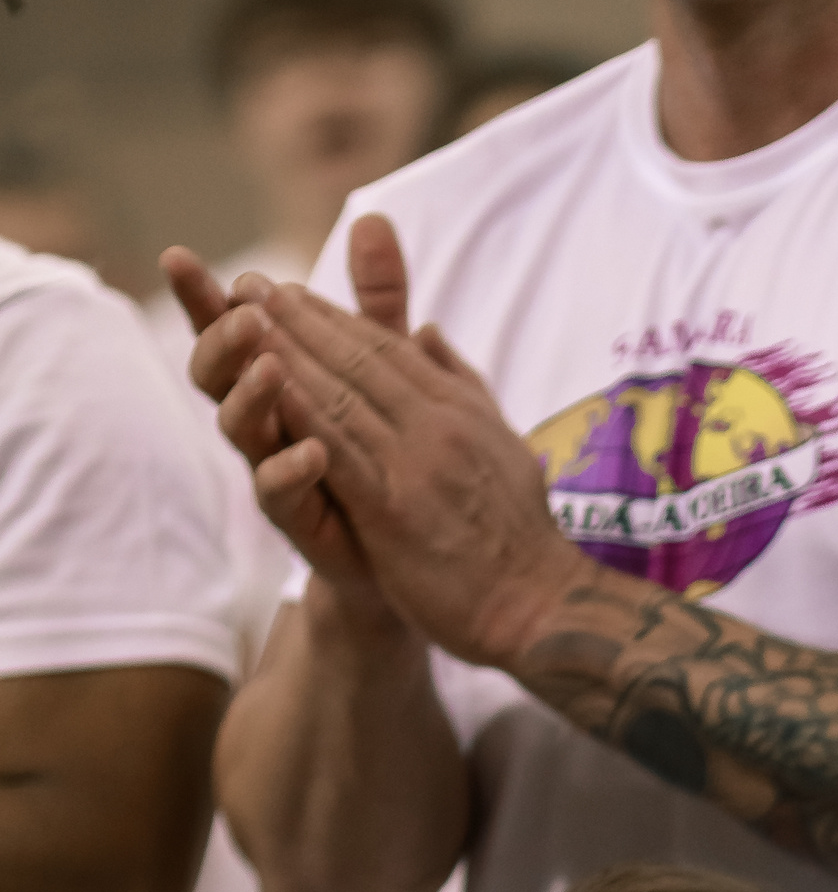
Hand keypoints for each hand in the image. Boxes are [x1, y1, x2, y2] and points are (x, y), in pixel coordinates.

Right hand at [163, 229, 412, 625]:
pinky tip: (313, 450)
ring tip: (269, 364)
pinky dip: (292, 468)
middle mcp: (265, 419)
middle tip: (240, 307)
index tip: (177, 257)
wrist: (410, 548)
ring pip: (240, 426)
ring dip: (250, 393)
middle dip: (220, 336)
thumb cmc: (384, 448)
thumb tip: (372, 216)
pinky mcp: (300, 518)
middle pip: (218, 370)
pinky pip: (280, 492)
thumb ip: (375, 300)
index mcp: (275, 377)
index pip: (231, 326)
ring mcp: (275, 466)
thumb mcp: (386, 364)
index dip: (203, 296)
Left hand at [228, 223, 583, 667]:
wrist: (542, 607)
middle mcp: (439, 424)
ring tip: (241, 319)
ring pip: (341, 395)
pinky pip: (339, 453)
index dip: (335, 315)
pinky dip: (301, 416)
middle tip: (250, 284)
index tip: (290, 290)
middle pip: (358, 358)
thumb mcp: (502, 443)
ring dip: (286, 352)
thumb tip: (430, 332)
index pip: (390, 348)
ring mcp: (416, 464)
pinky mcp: (394, 510)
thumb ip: (463, 385)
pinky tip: (265, 389)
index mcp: (461, 409)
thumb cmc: (521, 539)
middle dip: (299, 317)